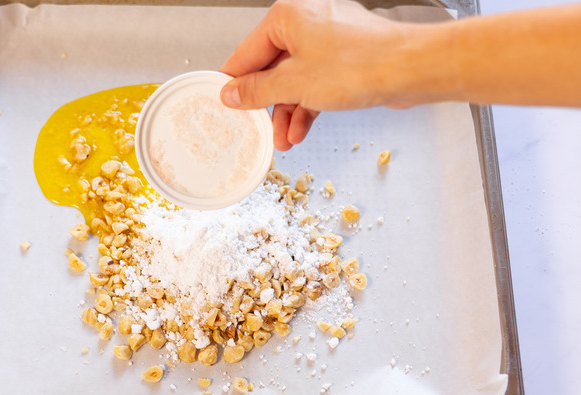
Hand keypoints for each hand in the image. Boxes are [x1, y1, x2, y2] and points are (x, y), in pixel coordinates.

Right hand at [220, 0, 409, 149]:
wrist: (410, 69)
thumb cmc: (361, 64)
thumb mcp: (294, 84)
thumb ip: (257, 90)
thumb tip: (232, 93)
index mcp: (288, 17)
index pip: (247, 53)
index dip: (234, 82)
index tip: (223, 103)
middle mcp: (307, 22)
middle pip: (272, 69)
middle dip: (267, 106)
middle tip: (256, 128)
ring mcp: (328, 40)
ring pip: (295, 80)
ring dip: (287, 112)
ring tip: (283, 140)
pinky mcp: (345, 58)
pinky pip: (315, 83)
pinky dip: (307, 106)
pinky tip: (300, 131)